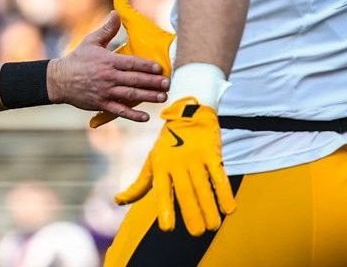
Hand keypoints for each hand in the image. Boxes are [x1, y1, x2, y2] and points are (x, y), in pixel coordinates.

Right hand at [48, 11, 168, 121]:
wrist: (59, 80)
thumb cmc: (77, 59)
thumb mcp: (91, 41)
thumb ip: (107, 29)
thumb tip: (116, 12)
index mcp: (108, 61)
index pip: (131, 63)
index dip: (146, 65)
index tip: (159, 68)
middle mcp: (108, 77)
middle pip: (134, 80)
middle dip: (152, 82)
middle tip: (168, 83)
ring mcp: (105, 92)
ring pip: (130, 95)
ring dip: (148, 97)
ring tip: (162, 97)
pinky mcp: (101, 104)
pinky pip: (119, 110)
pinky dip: (133, 115)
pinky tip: (145, 117)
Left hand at [114, 97, 235, 235]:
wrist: (188, 112)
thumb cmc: (167, 143)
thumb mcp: (152, 161)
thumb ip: (139, 185)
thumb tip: (118, 201)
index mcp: (161, 166)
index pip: (162, 191)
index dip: (165, 209)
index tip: (167, 228)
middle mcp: (177, 163)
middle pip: (186, 192)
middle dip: (192, 214)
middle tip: (198, 233)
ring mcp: (195, 157)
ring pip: (203, 186)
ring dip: (210, 207)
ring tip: (213, 226)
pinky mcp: (211, 152)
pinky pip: (219, 175)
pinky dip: (224, 192)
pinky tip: (229, 209)